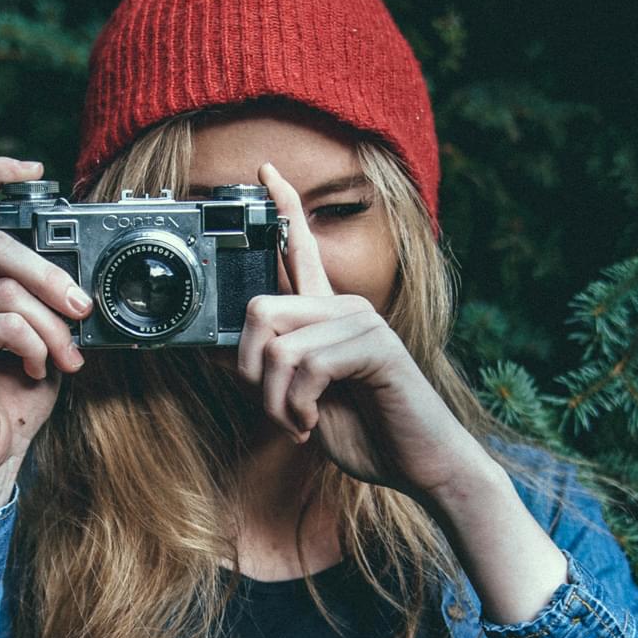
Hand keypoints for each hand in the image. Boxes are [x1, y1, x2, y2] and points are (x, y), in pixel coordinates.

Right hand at [0, 157, 92, 507]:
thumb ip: (38, 295)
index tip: (37, 170)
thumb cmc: (8, 399)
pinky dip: (33, 345)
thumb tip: (77, 273)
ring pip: (8, 289)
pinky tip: (33, 369)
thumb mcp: (34, 334)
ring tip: (64, 358)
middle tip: (82, 311)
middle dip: (52, 276)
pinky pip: (4, 321)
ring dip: (51, 327)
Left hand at [235, 161, 494, 506]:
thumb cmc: (368, 434)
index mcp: (328, 316)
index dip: (283, 207)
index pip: (302, 250)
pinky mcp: (375, 345)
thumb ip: (268, 374)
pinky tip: (315, 423)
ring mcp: (362, 322)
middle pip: (259, 308)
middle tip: (276, 410)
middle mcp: (344, 308)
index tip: (265, 171)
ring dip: (276, 402)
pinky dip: (298, 406)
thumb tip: (216, 353)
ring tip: (300, 423)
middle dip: (249, 372)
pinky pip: (307, 367)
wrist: (421, 466)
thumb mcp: (301, 404)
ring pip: (277, 347)